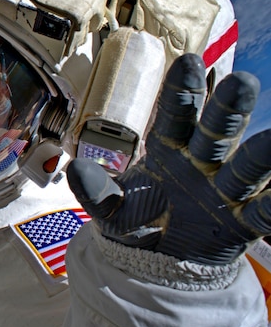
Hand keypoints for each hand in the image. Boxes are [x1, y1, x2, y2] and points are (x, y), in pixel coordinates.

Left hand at [67, 53, 270, 264]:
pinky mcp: (242, 221)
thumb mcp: (109, 209)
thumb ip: (95, 191)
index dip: (182, 90)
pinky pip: (263, 211)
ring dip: (262, 153)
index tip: (189, 62)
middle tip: (241, 82)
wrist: (151, 264)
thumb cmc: (133, 224)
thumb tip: (75, 171)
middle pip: (216, 132)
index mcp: (167, 150)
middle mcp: (201, 162)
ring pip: (246, 167)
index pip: (175, 115)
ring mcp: (224, 190)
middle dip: (228, 109)